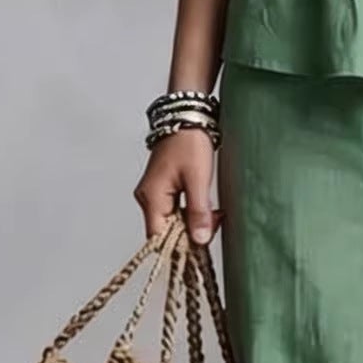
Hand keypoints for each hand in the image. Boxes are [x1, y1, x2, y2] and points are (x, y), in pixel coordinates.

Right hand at [133, 129, 222, 244]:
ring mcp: (154, 194)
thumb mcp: (198, 179)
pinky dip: (192, 212)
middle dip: (192, 232)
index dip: (179, 245)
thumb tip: (199, 240)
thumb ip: (198, 212)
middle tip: (215, 221)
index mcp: (151, 197)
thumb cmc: (190, 143)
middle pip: (166, 232)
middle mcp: (147, 198)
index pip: (158, 237)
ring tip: (214, 213)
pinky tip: (207, 208)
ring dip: (194, 222)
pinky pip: (176, 211)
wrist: (187, 117)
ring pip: (173, 222)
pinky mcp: (163, 190)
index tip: (202, 243)